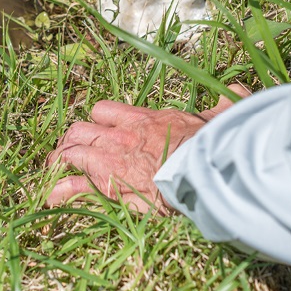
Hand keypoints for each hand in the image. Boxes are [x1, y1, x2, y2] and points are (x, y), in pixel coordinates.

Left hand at [45, 84, 250, 213]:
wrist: (203, 169)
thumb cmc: (211, 146)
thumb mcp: (221, 119)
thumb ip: (225, 106)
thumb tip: (240, 91)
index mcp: (143, 118)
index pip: (104, 110)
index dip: (97, 120)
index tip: (96, 129)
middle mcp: (120, 134)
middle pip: (81, 129)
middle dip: (72, 139)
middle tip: (68, 152)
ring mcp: (110, 159)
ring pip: (71, 152)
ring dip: (60, 161)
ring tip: (52, 173)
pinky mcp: (106, 184)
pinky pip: (73, 186)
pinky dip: (59, 192)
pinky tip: (50, 199)